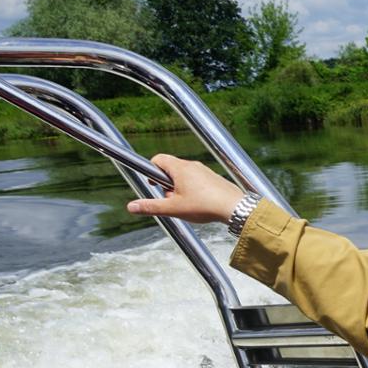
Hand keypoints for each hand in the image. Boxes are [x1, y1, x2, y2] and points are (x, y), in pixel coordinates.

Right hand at [124, 154, 246, 223]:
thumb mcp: (173, 208)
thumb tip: (131, 206)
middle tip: (171, 199)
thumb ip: (151, 207)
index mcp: (180, 168)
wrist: (235, 208)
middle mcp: (192, 166)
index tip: (153, 183)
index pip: (158, 159)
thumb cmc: (205, 206)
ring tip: (186, 204)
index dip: (151, 170)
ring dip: (179, 189)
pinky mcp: (213, 178)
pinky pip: (197, 180)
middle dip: (166, 185)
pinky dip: (192, 190)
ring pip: (184, 176)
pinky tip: (199, 204)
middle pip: (170, 169)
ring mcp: (204, 171)